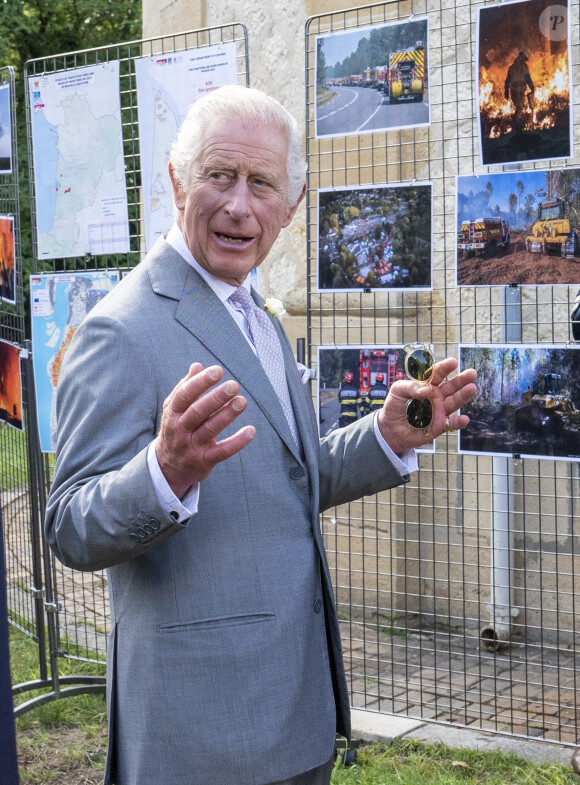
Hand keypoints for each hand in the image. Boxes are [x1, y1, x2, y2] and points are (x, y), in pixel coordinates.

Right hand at [156, 363, 254, 497]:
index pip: (185, 395)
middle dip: (216, 397)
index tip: (217, 371)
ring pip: (210, 429)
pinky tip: (251, 431)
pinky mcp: (204, 461)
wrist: (167, 467)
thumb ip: (185, 388)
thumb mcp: (174, 409)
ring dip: (227, 415)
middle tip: (234, 385)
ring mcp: (192, 446)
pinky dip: (237, 442)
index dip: (201, 382)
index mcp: (173, 413)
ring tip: (242, 401)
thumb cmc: (176, 429)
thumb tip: (197, 366)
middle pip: (198, 412)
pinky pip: (222, 451)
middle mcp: (180, 429)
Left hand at [377, 358, 476, 453]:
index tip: (453, 363)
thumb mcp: (397, 391)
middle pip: (451, 386)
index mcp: (426, 385)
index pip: (437, 374)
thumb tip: (427, 390)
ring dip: (463, 395)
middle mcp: (436, 396)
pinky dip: (458, 421)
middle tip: (472, 373)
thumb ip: (409, 386)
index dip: (445, 368)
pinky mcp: (440, 425)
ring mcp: (439, 410)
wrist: (390, 430)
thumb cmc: (394, 407)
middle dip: (462, 380)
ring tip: (472, 388)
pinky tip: (464, 418)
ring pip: (454, 401)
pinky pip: (451, 423)